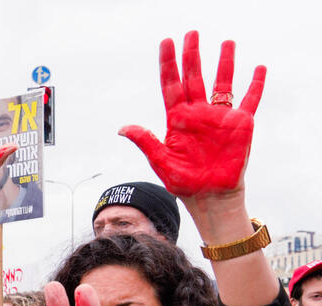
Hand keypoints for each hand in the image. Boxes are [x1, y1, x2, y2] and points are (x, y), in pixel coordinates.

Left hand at [120, 31, 265, 197]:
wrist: (209, 197)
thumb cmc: (184, 182)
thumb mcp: (161, 161)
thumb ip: (145, 141)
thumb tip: (122, 128)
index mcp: (177, 119)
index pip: (171, 84)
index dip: (168, 64)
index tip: (166, 42)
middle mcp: (198, 114)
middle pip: (194, 77)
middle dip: (192, 55)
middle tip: (191, 33)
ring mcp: (219, 117)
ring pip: (222, 83)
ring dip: (224, 63)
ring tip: (226, 42)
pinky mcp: (240, 125)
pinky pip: (250, 100)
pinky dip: (254, 85)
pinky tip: (257, 69)